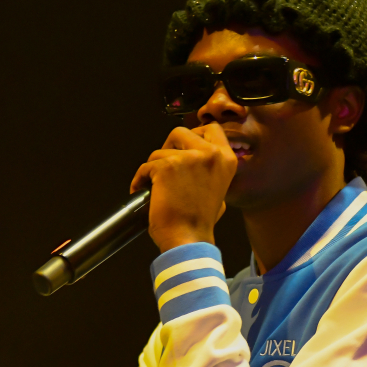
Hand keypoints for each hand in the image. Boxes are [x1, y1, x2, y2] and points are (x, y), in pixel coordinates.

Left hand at [128, 123, 235, 251]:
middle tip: (164, 163)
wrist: (188, 238)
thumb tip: (198, 163)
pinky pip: (145, 166)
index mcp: (226, 158)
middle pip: (181, 132)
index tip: (182, 145)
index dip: (193, 134)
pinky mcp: (166, 167)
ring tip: (155, 186)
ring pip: (160, 151)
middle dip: (169, 146)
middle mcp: (210, 154)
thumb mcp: (220, 190)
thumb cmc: (200, 220)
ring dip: (154, 167)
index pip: (211, 128)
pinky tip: (143, 191)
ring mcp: (188, 158)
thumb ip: (212, 170)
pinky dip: (140, 179)